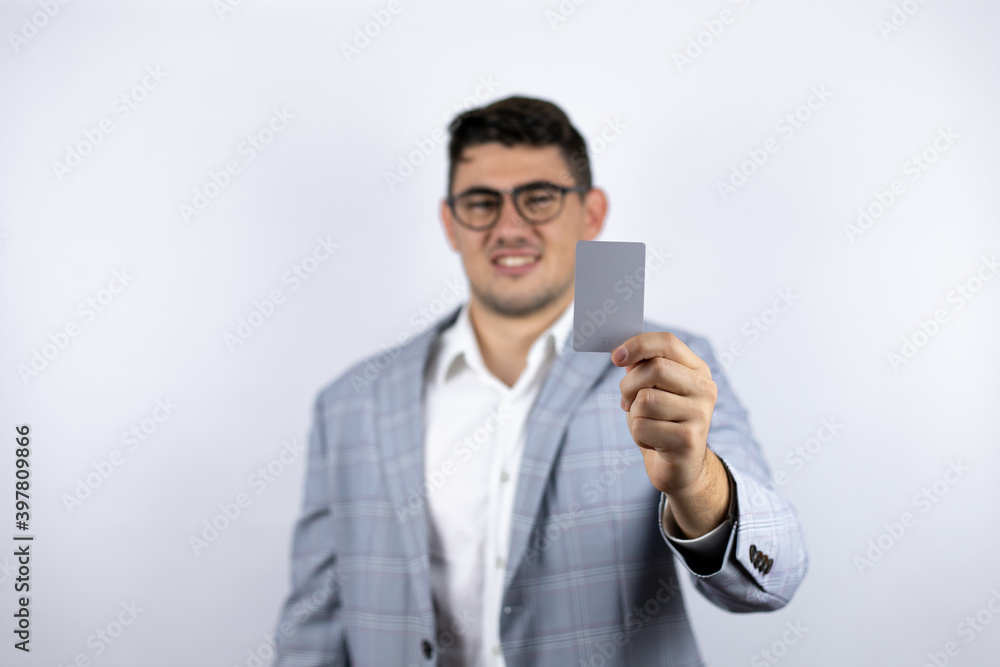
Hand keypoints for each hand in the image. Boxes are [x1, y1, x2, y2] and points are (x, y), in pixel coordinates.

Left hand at [613, 332, 728, 537]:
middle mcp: (704, 389)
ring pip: (645, 400)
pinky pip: (643, 427)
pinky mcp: (689, 440)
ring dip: (634, 415)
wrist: (681, 467)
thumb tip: (623, 353)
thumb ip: (642, 368)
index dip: (638, 345)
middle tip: (627, 401)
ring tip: (646, 424)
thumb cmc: (662, 422)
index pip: (667, 342)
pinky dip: (637, 435)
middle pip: (654, 369)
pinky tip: (652, 441)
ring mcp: (700, 414)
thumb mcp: (653, 390)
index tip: (616, 357)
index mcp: (697, 370)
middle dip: (629, 386)